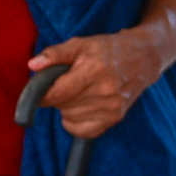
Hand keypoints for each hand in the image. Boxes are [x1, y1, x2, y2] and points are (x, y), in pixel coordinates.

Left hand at [22, 26, 166, 139]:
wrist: (143, 58)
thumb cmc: (108, 49)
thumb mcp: (80, 44)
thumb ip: (54, 54)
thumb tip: (32, 66)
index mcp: (94, 70)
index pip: (58, 93)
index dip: (43, 95)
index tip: (40, 92)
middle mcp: (104, 91)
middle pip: (63, 106)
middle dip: (58, 97)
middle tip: (66, 84)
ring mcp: (111, 107)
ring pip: (70, 118)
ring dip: (67, 108)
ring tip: (78, 93)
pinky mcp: (115, 118)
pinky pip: (83, 131)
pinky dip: (75, 122)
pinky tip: (80, 108)